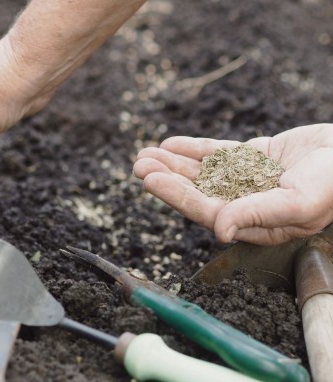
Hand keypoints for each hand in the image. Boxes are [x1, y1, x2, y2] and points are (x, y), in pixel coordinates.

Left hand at [133, 124, 332, 244]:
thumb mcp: (299, 202)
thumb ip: (257, 215)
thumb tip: (218, 230)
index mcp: (253, 222)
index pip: (205, 210)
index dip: (175, 195)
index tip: (150, 179)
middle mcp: (245, 203)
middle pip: (196, 191)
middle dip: (166, 178)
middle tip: (139, 163)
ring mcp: (247, 179)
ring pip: (202, 172)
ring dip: (173, 162)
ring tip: (146, 152)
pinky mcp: (253, 157)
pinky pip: (218, 153)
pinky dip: (195, 148)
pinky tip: (171, 142)